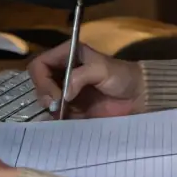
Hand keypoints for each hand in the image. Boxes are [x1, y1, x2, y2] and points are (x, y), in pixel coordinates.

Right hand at [28, 40, 144, 118]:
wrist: (137, 97)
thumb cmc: (122, 76)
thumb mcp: (102, 69)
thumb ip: (80, 76)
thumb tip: (63, 95)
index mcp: (67, 55)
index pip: (40, 64)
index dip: (42, 79)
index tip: (55, 94)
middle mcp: (62, 72)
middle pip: (38, 83)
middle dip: (45, 94)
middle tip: (58, 105)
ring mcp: (66, 92)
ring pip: (44, 99)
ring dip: (50, 107)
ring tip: (63, 113)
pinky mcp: (72, 109)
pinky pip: (55, 114)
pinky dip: (56, 119)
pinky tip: (64, 121)